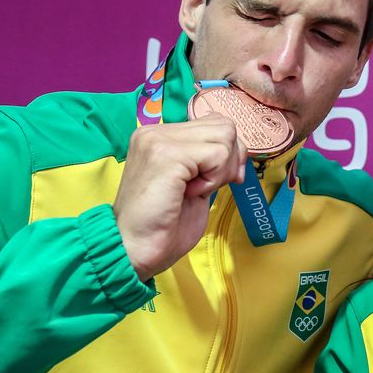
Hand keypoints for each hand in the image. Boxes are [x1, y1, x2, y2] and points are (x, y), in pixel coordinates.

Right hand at [114, 115, 246, 281]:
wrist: (133, 250)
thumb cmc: (164, 225)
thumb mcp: (195, 183)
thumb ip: (209, 161)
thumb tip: (239, 149)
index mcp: (160, 136)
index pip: (216, 122)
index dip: (230, 152)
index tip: (222, 180)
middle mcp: (155, 132)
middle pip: (225, 126)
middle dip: (230, 160)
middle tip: (207, 187)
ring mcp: (158, 140)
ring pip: (225, 137)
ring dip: (220, 171)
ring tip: (194, 190)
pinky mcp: (167, 155)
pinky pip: (218, 155)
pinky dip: (214, 179)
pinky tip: (190, 193)